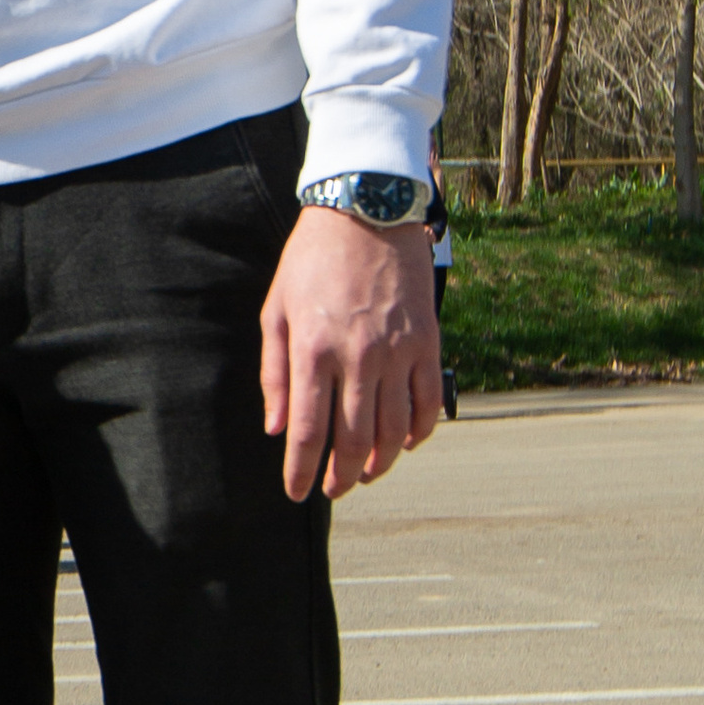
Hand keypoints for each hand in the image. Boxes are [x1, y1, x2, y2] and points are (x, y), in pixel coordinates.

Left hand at [260, 209, 440, 502]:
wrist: (368, 211)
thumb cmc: (312, 260)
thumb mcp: (276, 310)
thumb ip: (275, 373)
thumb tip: (277, 429)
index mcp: (314, 350)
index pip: (308, 431)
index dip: (302, 471)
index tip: (297, 493)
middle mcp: (359, 357)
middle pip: (355, 440)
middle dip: (343, 477)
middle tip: (334, 490)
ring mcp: (398, 351)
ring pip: (395, 430)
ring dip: (382, 462)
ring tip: (367, 474)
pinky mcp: (428, 341)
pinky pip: (428, 402)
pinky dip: (419, 432)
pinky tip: (407, 444)